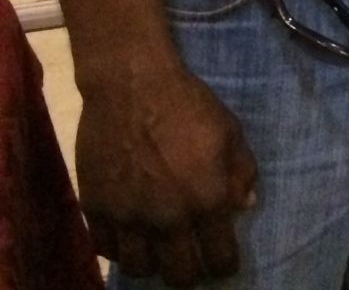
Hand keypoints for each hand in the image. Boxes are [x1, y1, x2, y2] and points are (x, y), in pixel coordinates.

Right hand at [76, 58, 258, 286]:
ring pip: (139, 268)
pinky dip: (120, 248)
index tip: (224, 264)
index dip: (225, 266)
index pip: (219, 258)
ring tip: (160, 252)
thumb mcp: (231, 134)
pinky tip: (130, 236)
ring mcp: (128, 217)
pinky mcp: (96, 209)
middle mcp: (168, 217)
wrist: (132, 86)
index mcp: (208, 200)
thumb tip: (244, 207)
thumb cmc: (190, 105)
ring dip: (153, 265)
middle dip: (190, 275)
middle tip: (192, 263)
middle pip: (178, 275)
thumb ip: (241, 174)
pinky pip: (106, 248)